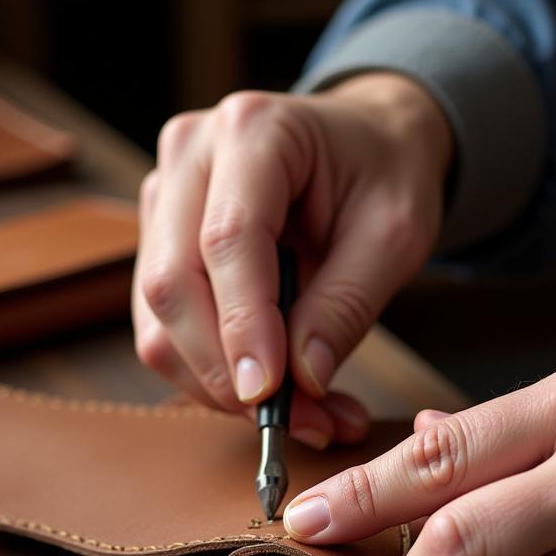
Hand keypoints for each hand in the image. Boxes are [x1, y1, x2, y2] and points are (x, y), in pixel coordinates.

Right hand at [133, 73, 451, 447]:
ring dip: (222, 386)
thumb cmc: (385, 174)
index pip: (227, 241)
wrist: (368, 144)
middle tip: (298, 424)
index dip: (242, 327)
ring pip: (158, 320)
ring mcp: (165, 200)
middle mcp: (190, 157)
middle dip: (226, 371)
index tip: (269, 396)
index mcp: (253, 130)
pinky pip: (166, 329)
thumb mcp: (397, 234)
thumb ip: (347, 304)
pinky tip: (278, 394)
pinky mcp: (161, 243)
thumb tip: (301, 381)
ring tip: (307, 417)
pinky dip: (215, 376)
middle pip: (172, 284)